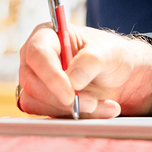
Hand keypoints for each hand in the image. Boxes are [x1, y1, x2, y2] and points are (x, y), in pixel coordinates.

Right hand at [17, 23, 151, 118]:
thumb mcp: (110, 52)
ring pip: (38, 102)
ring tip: (104, 104)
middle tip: (92, 102)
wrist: (119, 75)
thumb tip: (73, 80)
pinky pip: (47, 114)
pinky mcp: (40, 101)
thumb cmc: (111, 55)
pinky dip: (74, 116)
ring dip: (72, 109)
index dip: (51, 75)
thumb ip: (92, 61)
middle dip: (63, 98)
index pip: (38, 54)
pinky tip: (99, 109)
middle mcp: (35, 58)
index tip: (70, 93)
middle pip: (32, 82)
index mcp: (48, 35)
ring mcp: (34, 81)